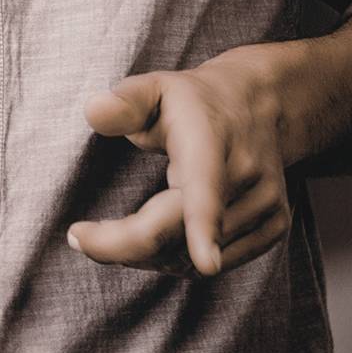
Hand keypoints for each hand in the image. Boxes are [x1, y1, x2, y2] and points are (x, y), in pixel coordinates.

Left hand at [69, 44, 291, 277]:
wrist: (257, 106)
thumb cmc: (189, 101)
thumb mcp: (152, 87)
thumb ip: (123, 100)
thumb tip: (93, 112)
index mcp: (211, 142)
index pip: (206, 188)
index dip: (204, 227)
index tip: (206, 263)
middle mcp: (246, 177)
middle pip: (182, 234)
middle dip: (123, 244)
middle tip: (78, 237)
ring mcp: (266, 207)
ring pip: (196, 257)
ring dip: (148, 254)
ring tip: (116, 230)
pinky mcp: (273, 228)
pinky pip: (216, 264)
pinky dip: (178, 259)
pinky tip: (156, 238)